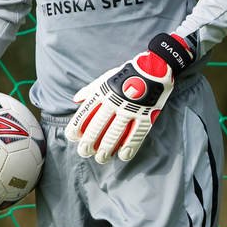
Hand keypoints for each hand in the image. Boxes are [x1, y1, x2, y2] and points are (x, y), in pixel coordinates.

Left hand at [65, 33, 192, 164]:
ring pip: (114, 134)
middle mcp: (114, 102)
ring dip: (106, 149)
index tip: (73, 137)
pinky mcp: (146, 116)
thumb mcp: (105, 78)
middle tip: (84, 152)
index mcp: (103, 93)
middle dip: (88, 143)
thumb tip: (76, 100)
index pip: (85, 113)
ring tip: (101, 158)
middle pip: (97, 127)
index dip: (76, 126)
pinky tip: (123, 156)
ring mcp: (130, 110)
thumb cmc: (126, 75)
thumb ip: (90, 90)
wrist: (154, 68)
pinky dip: (129, 147)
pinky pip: (136, 135)